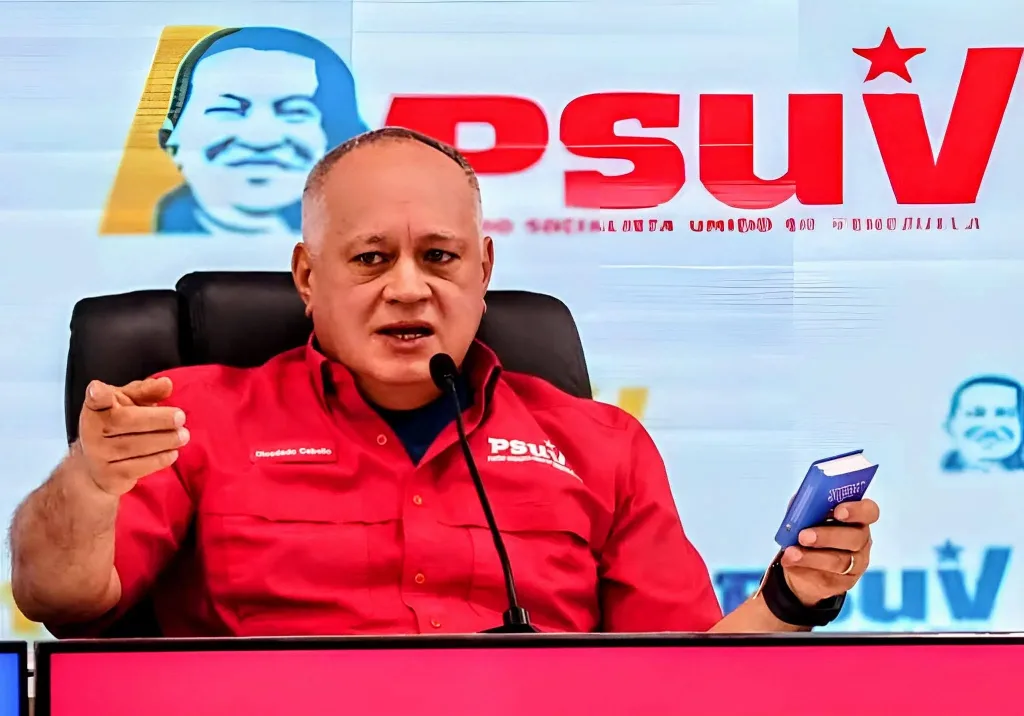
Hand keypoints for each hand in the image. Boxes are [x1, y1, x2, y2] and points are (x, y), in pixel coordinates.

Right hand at [76, 377, 188, 495]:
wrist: (96, 469)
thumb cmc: (117, 426)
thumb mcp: (128, 403)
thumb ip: (146, 391)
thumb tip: (166, 383)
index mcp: (96, 408)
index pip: (95, 399)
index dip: (96, 394)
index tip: (98, 391)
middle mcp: (91, 431)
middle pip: (124, 421)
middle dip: (156, 419)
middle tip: (180, 417)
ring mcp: (99, 455)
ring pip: (134, 446)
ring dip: (163, 440)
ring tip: (183, 435)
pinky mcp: (110, 476)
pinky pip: (138, 466)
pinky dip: (159, 459)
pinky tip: (173, 453)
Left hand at [780, 499, 878, 605]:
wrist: (800, 564)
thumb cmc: (808, 530)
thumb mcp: (805, 514)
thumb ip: (806, 506)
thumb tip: (799, 503)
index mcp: (856, 518)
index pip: (869, 511)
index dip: (856, 511)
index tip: (838, 511)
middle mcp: (861, 540)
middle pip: (854, 538)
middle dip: (827, 536)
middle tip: (804, 536)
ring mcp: (855, 564)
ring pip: (840, 561)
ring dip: (812, 557)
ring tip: (791, 553)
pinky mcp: (842, 583)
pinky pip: (826, 577)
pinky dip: (804, 569)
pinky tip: (790, 562)